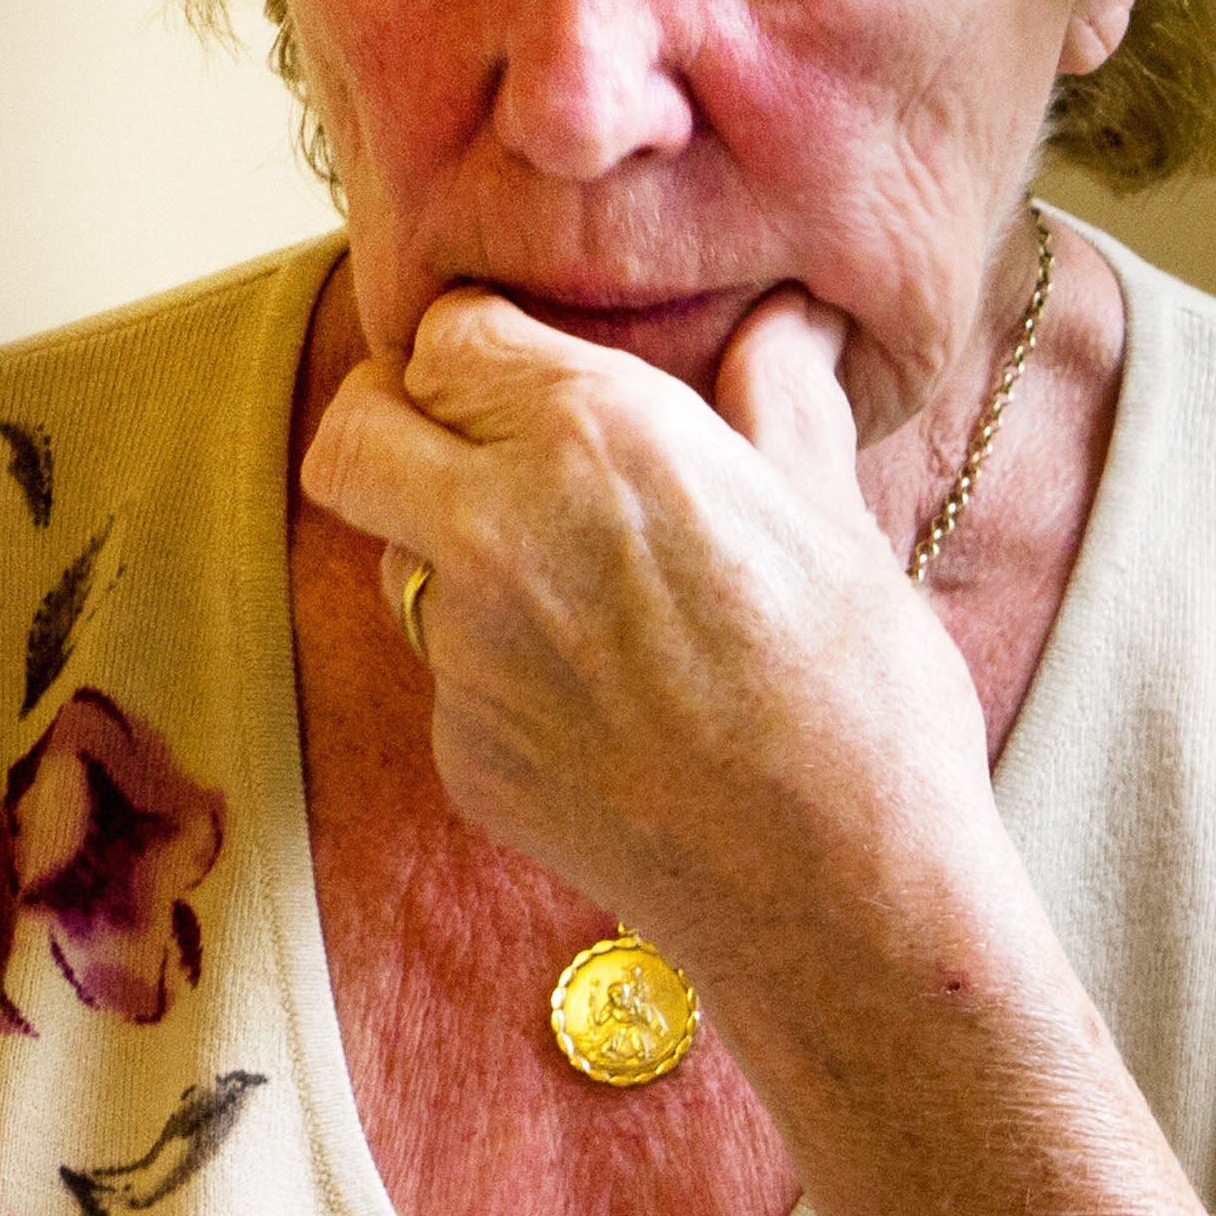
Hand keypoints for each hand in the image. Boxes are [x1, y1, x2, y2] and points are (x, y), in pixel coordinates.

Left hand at [300, 284, 1000, 960]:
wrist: (843, 892)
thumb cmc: (863, 694)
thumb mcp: (835, 515)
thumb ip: (781, 400)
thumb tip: (783, 323)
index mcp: (594, 435)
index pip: (445, 335)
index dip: (478, 345)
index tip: (519, 367)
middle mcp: (499, 532)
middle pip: (351, 435)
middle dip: (390, 423)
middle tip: (459, 441)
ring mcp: (466, 655)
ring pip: (392, 562)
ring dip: (446, 554)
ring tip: (571, 589)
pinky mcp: (462, 756)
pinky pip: (447, 679)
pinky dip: (501, 673)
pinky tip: (604, 703)